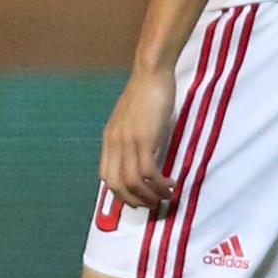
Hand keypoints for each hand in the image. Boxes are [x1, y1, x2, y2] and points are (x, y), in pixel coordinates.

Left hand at [99, 61, 181, 214]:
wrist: (151, 73)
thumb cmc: (146, 92)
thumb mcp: (131, 118)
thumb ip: (130, 136)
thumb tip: (140, 156)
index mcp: (110, 139)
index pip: (106, 177)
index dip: (120, 194)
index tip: (138, 199)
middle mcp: (115, 143)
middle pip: (116, 185)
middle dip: (135, 201)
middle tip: (153, 204)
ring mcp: (128, 142)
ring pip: (133, 183)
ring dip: (150, 196)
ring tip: (166, 197)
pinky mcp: (144, 139)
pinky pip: (148, 173)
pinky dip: (160, 185)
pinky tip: (171, 184)